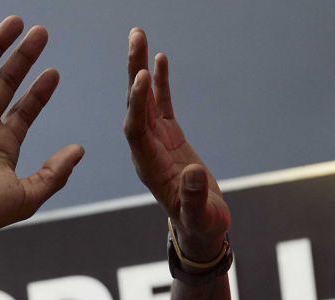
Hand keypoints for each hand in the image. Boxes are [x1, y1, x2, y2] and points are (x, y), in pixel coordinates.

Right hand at [0, 17, 83, 243]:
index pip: (25, 110)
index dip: (39, 91)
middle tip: (41, 34)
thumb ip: (54, 174)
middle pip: (6, 82)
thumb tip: (79, 151)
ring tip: (17, 22)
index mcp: (2, 146)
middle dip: (24, 58)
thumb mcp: (26, 197)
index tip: (54, 73)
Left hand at [123, 28, 230, 261]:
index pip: (136, 130)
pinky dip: (160, 82)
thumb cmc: (201, 225)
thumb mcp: (200, 215)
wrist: (201, 230)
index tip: (139, 76)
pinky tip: (159, 58)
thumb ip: (194, 196)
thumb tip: (193, 173)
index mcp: (149, 168)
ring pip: (145, 101)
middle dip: (133, 73)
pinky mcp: (170, 139)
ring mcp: (157, 143)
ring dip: (140, 69)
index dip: (137, 104)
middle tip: (134, 37)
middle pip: (135, 107)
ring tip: (139, 35)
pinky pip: (162, 106)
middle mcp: (146, 152)